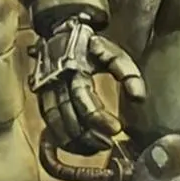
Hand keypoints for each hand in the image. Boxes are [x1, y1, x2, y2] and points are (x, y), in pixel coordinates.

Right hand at [29, 14, 145, 155]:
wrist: (62, 32)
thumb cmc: (92, 46)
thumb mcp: (113, 53)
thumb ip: (128, 73)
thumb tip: (139, 98)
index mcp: (73, 69)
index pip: (83, 99)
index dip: (98, 118)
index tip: (117, 129)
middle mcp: (55, 81)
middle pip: (67, 117)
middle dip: (87, 135)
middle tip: (107, 143)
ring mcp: (44, 91)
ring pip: (54, 124)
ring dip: (74, 142)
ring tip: (96, 147)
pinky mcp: (41, 99)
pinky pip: (48, 124)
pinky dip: (61, 139)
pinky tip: (78, 146)